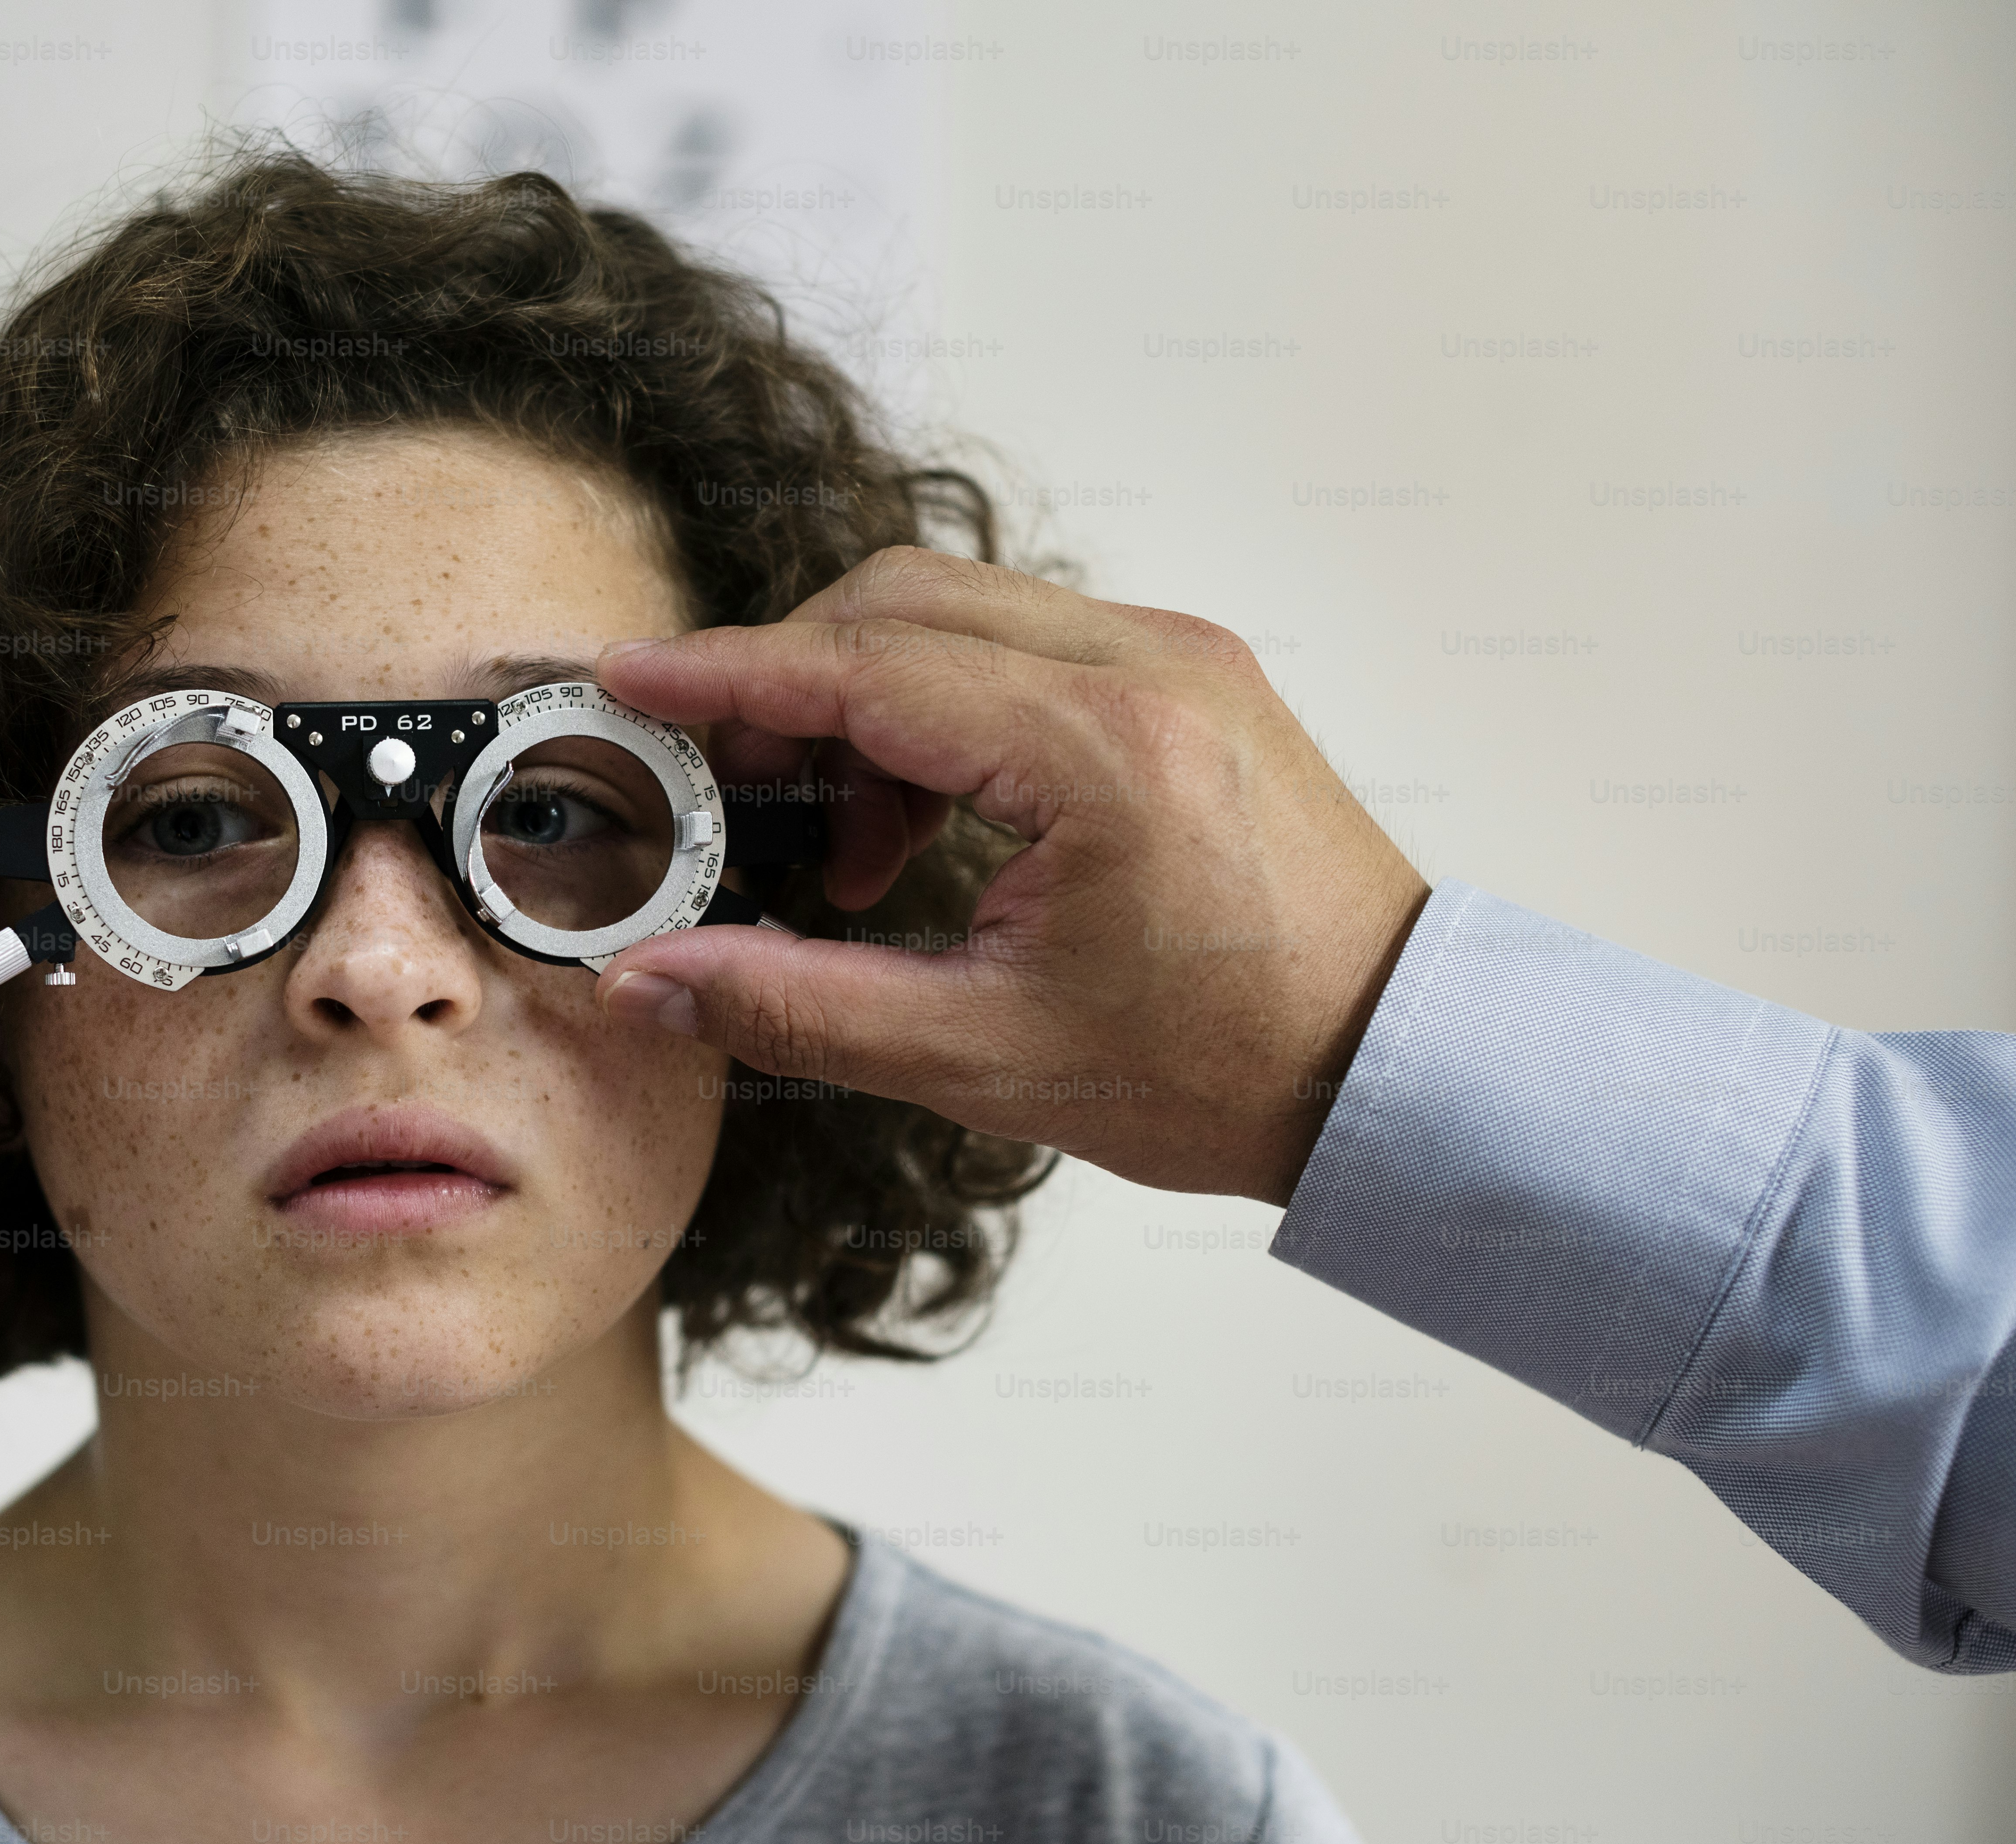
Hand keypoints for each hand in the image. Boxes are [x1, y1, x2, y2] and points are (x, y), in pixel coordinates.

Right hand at [593, 547, 1431, 1205]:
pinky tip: (931, 828)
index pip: (865, 667)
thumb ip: (799, 1006)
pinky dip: (945, 710)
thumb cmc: (1220, 1070)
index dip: (729, 674)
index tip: (629, 679)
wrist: (1386, 1065)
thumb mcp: (985, 1057)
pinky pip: (1026, 645)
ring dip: (870, 704)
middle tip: (733, 792)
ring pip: (961, 614)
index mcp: (1102, 751)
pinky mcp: (1192, 679)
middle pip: (902, 602)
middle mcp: (1148, 667)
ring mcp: (1181, 659)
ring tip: (853, 858)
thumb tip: (652, 977)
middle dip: (791, 683)